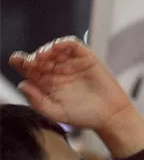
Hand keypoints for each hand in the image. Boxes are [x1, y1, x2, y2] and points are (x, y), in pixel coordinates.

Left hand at [9, 36, 135, 133]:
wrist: (111, 115)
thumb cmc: (84, 116)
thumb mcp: (56, 112)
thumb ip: (38, 101)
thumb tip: (22, 85)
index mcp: (46, 83)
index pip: (29, 69)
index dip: (20, 62)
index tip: (16, 61)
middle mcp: (57, 71)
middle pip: (40, 57)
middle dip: (34, 57)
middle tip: (32, 62)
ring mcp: (71, 63)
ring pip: (54, 49)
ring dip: (46, 49)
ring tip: (43, 56)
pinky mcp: (86, 57)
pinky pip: (72, 45)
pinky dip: (63, 43)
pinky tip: (57, 47)